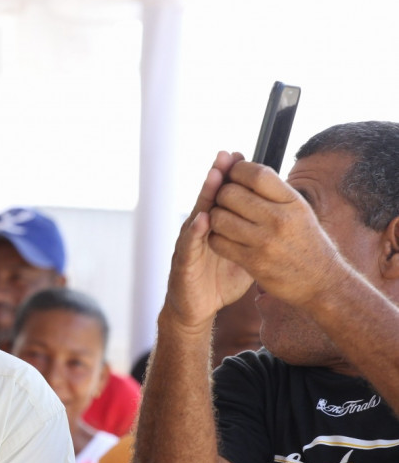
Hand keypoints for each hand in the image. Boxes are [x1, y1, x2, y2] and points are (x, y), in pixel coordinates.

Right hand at [163, 152, 254, 331]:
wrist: (198, 307)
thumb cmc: (221, 280)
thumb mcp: (245, 253)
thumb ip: (255, 233)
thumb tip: (279, 216)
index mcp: (216, 226)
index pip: (223, 195)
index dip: (230, 176)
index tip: (240, 155)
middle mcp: (200, 231)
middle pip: (209, 198)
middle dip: (217, 176)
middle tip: (225, 155)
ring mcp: (189, 245)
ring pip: (197, 214)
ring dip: (204, 195)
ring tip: (214, 176)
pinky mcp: (183, 263)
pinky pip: (189, 245)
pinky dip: (194, 231)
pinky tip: (202, 218)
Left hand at [208, 159, 346, 308]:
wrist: (322, 281)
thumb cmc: (305, 241)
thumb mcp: (298, 210)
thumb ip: (272, 191)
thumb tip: (240, 167)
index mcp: (292, 201)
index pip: (256, 174)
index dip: (236, 170)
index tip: (232, 175)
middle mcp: (279, 219)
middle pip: (230, 193)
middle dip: (221, 195)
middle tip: (225, 202)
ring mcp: (265, 242)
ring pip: (219, 217)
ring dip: (215, 217)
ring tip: (224, 220)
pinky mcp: (253, 262)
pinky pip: (218, 242)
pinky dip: (215, 238)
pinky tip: (224, 238)